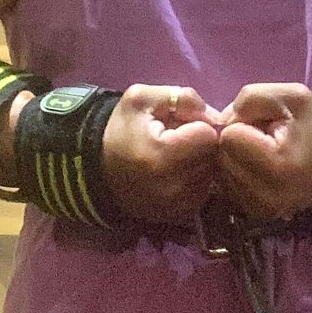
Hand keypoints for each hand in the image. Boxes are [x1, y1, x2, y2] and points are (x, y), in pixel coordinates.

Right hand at [101, 84, 224, 225]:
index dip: (198, 124)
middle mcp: (173, 186)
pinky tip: (177, 172)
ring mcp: (177, 205)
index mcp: (163, 155)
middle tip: (180, 139)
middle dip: (201, 144)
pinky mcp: (180, 216)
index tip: (181, 124)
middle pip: (213, 157)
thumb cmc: (121, 130)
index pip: (209, 135)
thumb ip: (181, 97)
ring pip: (212, 175)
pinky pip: (204, 192)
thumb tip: (215, 115)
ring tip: (177, 156)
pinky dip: (197, 180)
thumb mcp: (142, 99)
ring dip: (202, 162)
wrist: (96, 170)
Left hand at [216, 83, 311, 220]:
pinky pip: (227, 186)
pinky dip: (238, 173)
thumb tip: (219, 122)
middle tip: (266, 137)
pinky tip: (259, 167)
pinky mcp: (257, 215)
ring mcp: (261, 210)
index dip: (243, 122)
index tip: (268, 124)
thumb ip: (250, 98)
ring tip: (264, 152)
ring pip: (221, 172)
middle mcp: (267, 196)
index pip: (228, 136)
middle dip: (237, 141)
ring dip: (236, 157)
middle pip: (221, 156)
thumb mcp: (290, 95)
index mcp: (278, 165)